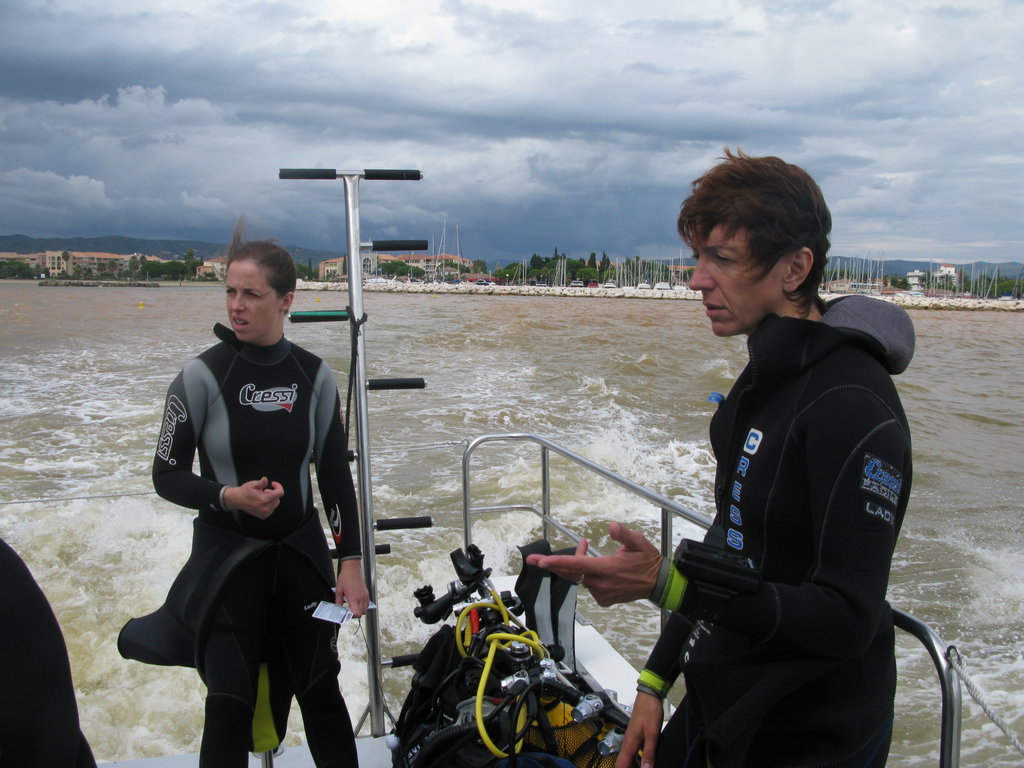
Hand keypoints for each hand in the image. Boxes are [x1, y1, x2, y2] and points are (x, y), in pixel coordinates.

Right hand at [225, 477, 283, 518]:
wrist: (237, 500)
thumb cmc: (245, 491)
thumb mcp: (252, 484)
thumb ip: (261, 482)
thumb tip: (265, 480)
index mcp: (264, 500)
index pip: (280, 493)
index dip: (278, 486)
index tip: (273, 483)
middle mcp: (265, 508)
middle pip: (277, 498)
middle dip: (272, 492)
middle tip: (263, 490)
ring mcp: (264, 513)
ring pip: (275, 503)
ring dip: (271, 498)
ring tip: (261, 496)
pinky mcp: (263, 516)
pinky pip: (272, 508)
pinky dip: (269, 504)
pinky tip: (262, 501)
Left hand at [336, 559, 368, 617]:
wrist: (352, 569)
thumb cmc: (345, 578)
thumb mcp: (338, 590)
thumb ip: (338, 602)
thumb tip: (338, 609)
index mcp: (354, 598)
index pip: (357, 613)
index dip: (352, 616)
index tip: (347, 614)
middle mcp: (361, 597)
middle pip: (362, 613)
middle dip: (355, 614)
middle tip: (349, 611)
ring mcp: (365, 595)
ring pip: (365, 609)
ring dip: (360, 610)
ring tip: (353, 606)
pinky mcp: (366, 593)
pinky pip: (367, 603)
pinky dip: (363, 606)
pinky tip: (357, 602)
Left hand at [525, 522, 662, 606]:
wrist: (658, 584)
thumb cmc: (648, 562)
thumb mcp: (639, 542)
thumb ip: (624, 534)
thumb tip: (612, 526)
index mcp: (607, 568)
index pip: (576, 565)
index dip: (556, 563)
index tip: (540, 562)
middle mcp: (601, 582)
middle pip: (572, 572)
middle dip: (555, 564)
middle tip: (536, 560)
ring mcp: (602, 593)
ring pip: (580, 578)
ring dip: (577, 564)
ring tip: (584, 547)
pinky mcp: (604, 599)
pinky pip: (589, 586)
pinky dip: (587, 575)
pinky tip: (595, 566)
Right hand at [617, 691, 662, 767]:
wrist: (649, 696)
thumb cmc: (649, 711)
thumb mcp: (652, 734)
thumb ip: (648, 753)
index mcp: (629, 744)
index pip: (621, 765)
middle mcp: (628, 742)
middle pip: (624, 764)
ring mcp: (632, 739)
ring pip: (630, 759)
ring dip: (635, 766)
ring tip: (645, 767)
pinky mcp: (637, 736)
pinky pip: (635, 753)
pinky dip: (639, 760)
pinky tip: (647, 761)